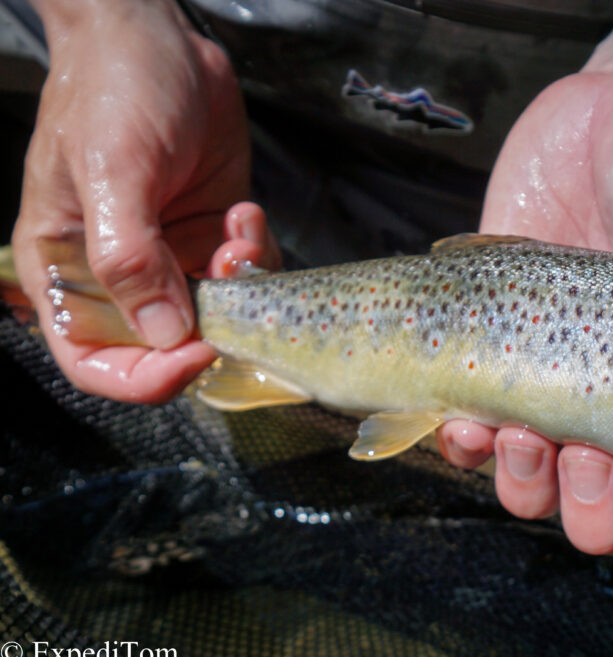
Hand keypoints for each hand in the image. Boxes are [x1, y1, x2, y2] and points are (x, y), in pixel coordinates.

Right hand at [12, 0, 275, 401]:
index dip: (144, 376)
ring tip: (239, 231)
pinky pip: (248, 273)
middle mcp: (122, 275)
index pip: (95, 360)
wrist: (157, 39)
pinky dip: (257, 254)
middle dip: (209, 327)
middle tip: (232, 283)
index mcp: (69, 272)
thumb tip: (161, 333)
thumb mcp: (111, 171)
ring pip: (218, 312)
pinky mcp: (215, 232)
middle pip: (165, 347)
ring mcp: (173, 255)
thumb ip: (129, 257)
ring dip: (241, 285)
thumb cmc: (113, 93)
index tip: (194, 355)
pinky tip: (245, 211)